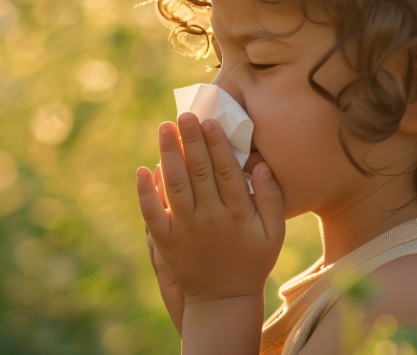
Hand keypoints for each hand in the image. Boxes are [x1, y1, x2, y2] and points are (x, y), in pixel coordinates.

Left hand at [135, 112, 285, 304]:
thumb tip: (261, 164)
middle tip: (184, 115)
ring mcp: (185, 230)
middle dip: (190, 139)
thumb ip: (271, 198)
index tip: (209, 121)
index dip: (216, 143)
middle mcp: (210, 218)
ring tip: (165, 128)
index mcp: (237, 212)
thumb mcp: (274, 233)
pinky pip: (152, 213)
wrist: (223, 301)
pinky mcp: (165, 243)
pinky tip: (142, 169)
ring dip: (168, 154)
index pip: (225, 169)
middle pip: (198, 170)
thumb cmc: (252, 262)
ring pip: (174, 184)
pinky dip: (145, 191)